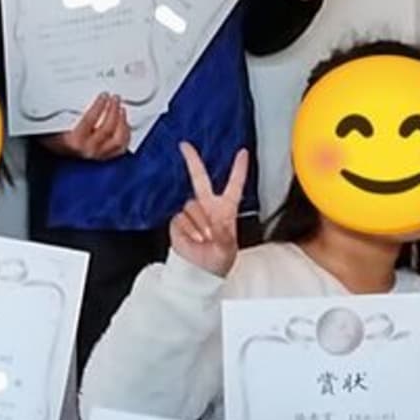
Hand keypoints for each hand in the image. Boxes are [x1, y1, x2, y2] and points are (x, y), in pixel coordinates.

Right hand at [47, 93, 130, 160]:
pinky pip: (121, 148)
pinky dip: (126, 135)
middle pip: (107, 129)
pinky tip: (125, 124)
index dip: (99, 105)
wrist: (54, 148)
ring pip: (118, 140)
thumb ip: (65, 109)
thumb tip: (77, 92)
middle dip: (113, 110)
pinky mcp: (103, 156)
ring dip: (122, 123)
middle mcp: (87, 149)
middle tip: (115, 99)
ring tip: (121, 109)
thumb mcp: (55, 120)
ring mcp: (97, 155)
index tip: (104, 95)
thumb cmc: (53, 133)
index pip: (90, 120)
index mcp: (74, 140)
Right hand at [168, 142, 247, 277]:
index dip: (238, 169)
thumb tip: (209, 225)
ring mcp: (192, 214)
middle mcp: (208, 207)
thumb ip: (221, 231)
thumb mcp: (228, 245)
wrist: (199, 272)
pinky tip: (194, 240)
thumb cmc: (217, 261)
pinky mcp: (177, 222)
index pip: (234, 185)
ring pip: (192, 207)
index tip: (242, 153)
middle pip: (199, 179)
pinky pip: (181, 220)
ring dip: (200, 225)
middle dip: (192, 161)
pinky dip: (188, 232)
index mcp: (226, 210)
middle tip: (185, 147)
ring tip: (204, 239)